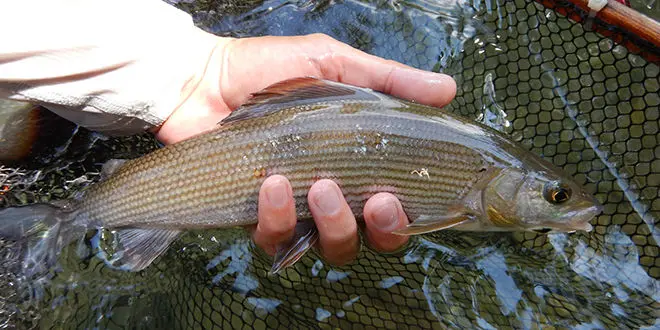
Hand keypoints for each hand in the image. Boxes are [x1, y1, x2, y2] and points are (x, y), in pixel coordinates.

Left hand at [154, 34, 455, 265]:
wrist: (206, 79)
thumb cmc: (272, 71)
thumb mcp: (336, 64)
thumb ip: (390, 80)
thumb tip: (449, 89)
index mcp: (356, 165)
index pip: (393, 210)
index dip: (403, 218)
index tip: (398, 196)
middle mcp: (331, 196)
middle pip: (369, 241)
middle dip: (379, 230)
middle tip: (374, 201)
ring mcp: (295, 211)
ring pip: (328, 248)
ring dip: (333, 226)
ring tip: (319, 187)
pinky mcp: (257, 218)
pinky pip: (276, 241)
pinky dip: (278, 219)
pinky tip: (272, 185)